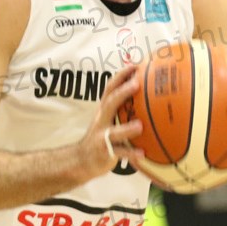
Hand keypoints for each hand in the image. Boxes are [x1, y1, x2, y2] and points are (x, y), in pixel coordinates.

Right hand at [77, 64, 143, 182]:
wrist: (80, 160)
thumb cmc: (100, 137)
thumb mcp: (107, 121)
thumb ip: (121, 109)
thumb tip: (146, 98)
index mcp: (103, 111)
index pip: (110, 89)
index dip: (121, 76)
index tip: (135, 65)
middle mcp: (101, 121)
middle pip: (110, 104)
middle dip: (122, 92)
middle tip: (137, 83)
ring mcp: (101, 137)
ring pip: (113, 132)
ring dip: (126, 128)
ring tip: (140, 125)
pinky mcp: (104, 153)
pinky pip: (119, 153)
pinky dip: (130, 153)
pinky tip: (142, 153)